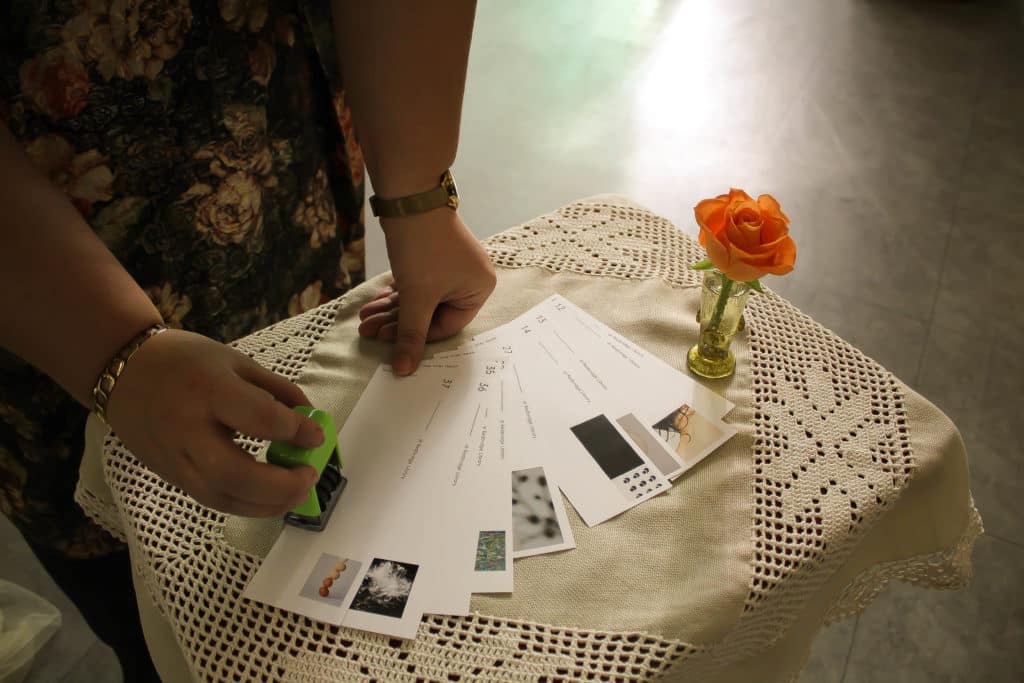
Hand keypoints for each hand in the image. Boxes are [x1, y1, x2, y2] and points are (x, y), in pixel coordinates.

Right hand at [105, 329, 323, 516]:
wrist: (122, 372)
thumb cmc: (185, 360)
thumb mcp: (236, 361)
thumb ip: (276, 391)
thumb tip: (310, 421)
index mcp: (208, 390)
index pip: (260, 419)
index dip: (297, 431)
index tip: (316, 435)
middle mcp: (187, 430)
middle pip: (236, 475)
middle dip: (282, 486)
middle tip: (310, 476)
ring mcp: (173, 458)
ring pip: (221, 498)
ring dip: (267, 504)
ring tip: (297, 491)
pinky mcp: (169, 476)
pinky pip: (211, 499)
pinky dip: (245, 504)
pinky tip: (269, 496)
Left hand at [358, 209, 495, 374]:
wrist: (409, 199)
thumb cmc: (423, 248)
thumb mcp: (417, 297)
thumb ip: (411, 335)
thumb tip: (404, 370)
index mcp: (480, 288)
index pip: (447, 325)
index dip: (417, 336)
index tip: (390, 343)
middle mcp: (470, 278)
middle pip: (430, 313)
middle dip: (397, 323)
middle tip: (369, 332)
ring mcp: (451, 267)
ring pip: (420, 298)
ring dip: (391, 310)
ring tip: (364, 320)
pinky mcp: (433, 256)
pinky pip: (416, 284)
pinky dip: (396, 294)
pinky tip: (374, 304)